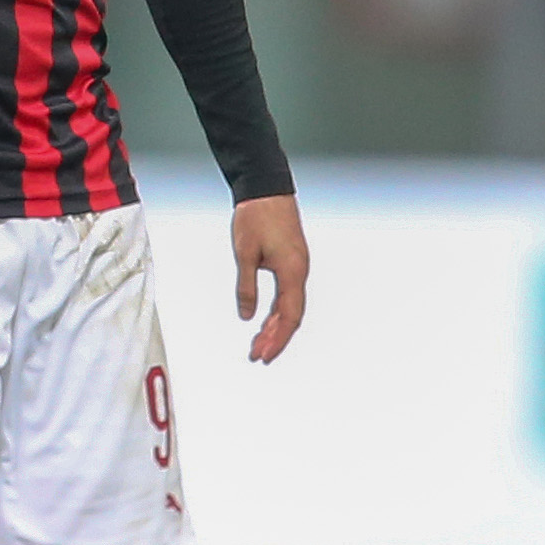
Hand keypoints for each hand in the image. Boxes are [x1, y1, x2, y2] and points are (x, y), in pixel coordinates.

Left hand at [231, 193, 307, 364]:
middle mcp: (300, 271)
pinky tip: (263, 321)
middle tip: (256, 356)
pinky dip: (275, 311)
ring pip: (289, 306)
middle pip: (291, 316)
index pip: (289, 316)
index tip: (263, 356)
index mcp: (292, 271)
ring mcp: (298, 267)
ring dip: (274, 327)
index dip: (277, 339)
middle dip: (274, 338)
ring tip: (257, 344)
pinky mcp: (292, 261)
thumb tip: (246, 316)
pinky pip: (287, 294)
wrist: (266, 187)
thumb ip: (246, 287)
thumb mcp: (244, 253)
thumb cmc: (256, 216)